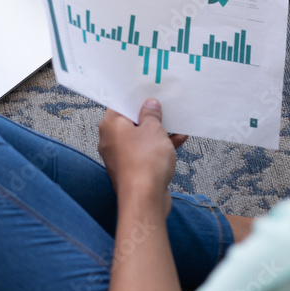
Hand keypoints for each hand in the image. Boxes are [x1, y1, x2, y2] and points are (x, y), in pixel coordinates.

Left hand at [98, 99, 186, 214]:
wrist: (145, 199)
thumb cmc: (144, 162)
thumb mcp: (153, 129)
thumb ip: (151, 114)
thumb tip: (150, 106)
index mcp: (110, 125)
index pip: (119, 103)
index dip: (135, 97)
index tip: (148, 91)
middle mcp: (112, 140)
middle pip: (131, 121)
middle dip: (149, 114)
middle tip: (164, 105)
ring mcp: (122, 155)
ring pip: (141, 137)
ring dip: (159, 131)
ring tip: (176, 121)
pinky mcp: (133, 169)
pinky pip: (146, 151)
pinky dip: (160, 146)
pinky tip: (179, 139)